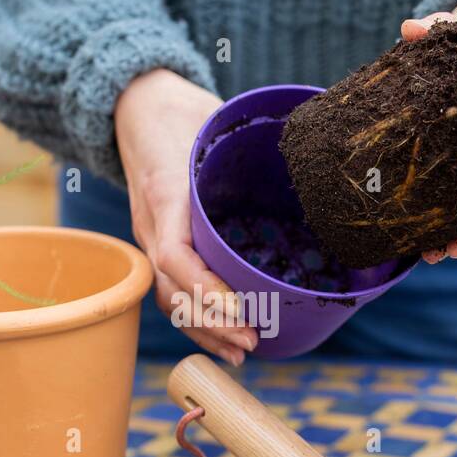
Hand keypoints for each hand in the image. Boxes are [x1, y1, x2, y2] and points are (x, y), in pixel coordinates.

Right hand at [115, 68, 258, 365]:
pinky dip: (197, 318)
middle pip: (172, 290)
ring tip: (243, 351)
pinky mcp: (159, 243)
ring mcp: (151, 236)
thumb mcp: (216, 119)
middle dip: (212, 322)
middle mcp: (153, 223)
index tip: (239, 310)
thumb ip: (259, 140)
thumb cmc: (185, 112)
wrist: (137, 105)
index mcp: (167, 193)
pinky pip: (172, 289)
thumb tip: (319, 151)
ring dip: (204, 330)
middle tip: (253, 341)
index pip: (175, 255)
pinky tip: (224, 336)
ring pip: (169, 297)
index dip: (205, 289)